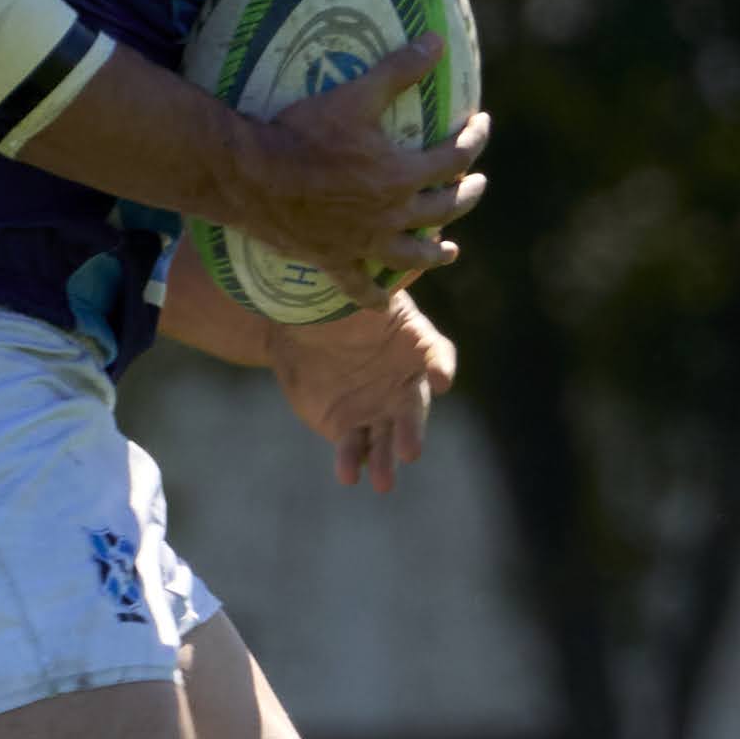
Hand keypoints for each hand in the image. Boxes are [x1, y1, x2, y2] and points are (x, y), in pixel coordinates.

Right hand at [229, 35, 490, 303]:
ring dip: (436, 253)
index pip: (454, 158)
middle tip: (476, 184)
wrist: (253, 176)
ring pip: (413, 255)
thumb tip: (438, 40)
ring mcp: (364, 242)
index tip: (480, 124)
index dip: (473, 139)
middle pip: (444, 208)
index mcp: (402, 174)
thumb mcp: (356, 94)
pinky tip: (382, 303)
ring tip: (450, 250)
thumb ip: (399, 69)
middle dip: (466, 194)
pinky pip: (359, 286)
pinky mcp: (335, 260)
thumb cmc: (304, 132)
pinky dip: (373, 295)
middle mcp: (391, 214)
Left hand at [271, 294, 455, 491]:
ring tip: (383, 482)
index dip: (439, 365)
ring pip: (388, 438)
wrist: (299, 327)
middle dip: (412, 430)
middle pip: (414, 408)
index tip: (440, 378)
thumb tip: (401, 256)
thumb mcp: (357, 288)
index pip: (437, 353)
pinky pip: (355, 448)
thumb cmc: (338, 301)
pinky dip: (352, 462)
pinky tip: (348, 475)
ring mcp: (379, 409)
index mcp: (413, 343)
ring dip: (386, 460)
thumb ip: (377, 286)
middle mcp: (403, 382)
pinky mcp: (349, 428)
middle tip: (410, 450)